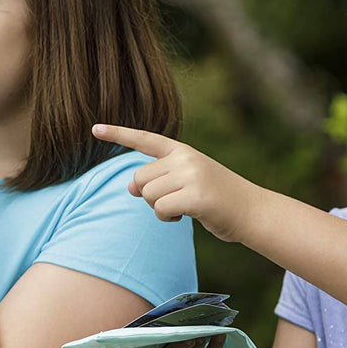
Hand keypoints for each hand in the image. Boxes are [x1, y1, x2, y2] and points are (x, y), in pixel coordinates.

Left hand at [91, 125, 260, 242]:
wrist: (252, 210)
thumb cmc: (217, 198)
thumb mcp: (190, 178)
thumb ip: (161, 177)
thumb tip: (131, 187)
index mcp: (182, 150)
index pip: (145, 140)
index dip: (118, 134)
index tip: (94, 128)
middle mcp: (185, 158)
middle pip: (140, 179)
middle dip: (149, 196)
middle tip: (174, 202)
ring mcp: (191, 175)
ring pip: (148, 195)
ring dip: (159, 209)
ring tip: (182, 209)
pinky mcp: (195, 196)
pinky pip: (160, 210)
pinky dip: (167, 219)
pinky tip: (184, 217)